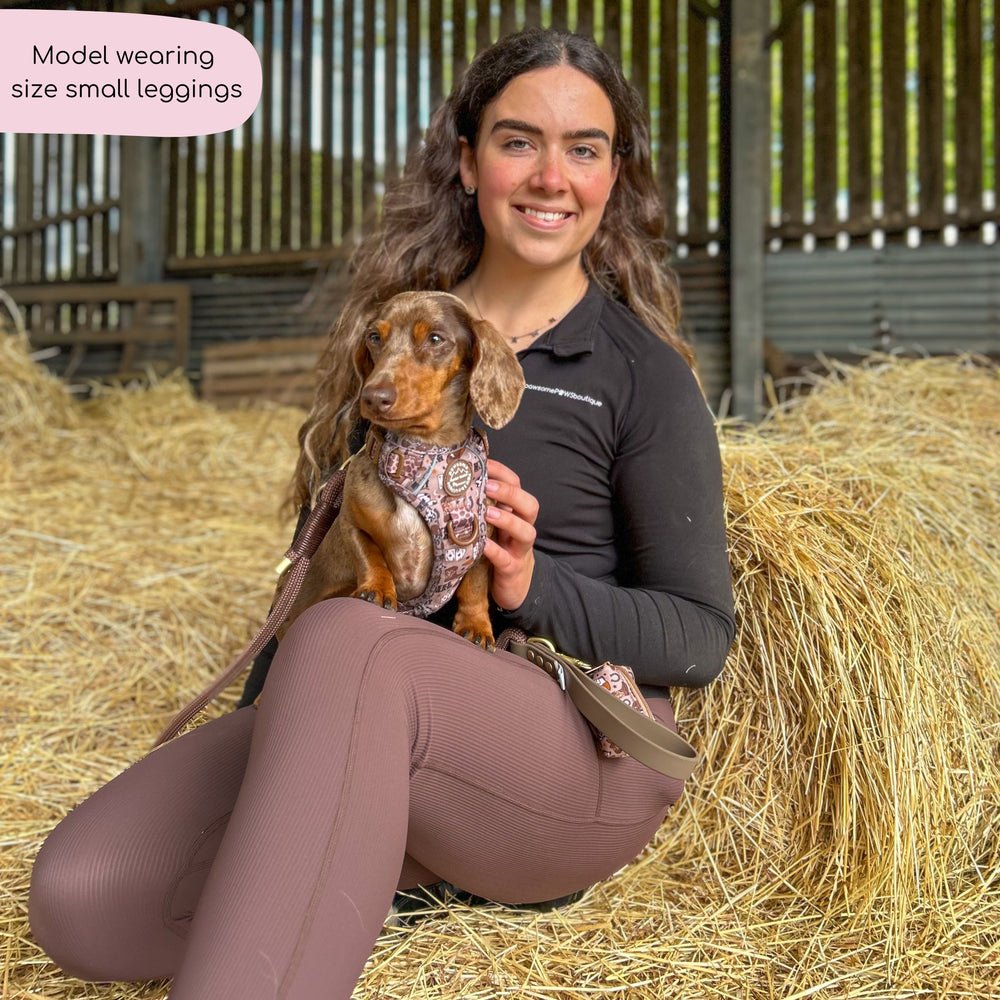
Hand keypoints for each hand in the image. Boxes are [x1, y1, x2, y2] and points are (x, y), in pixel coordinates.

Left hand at [483, 459, 537, 610]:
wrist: (514, 586)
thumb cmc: (498, 549)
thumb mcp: (492, 526)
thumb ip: (482, 507)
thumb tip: (454, 483)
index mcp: (515, 513)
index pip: (517, 485)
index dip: (503, 472)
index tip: (483, 463)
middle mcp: (522, 528)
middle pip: (529, 505)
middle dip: (510, 493)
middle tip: (488, 486)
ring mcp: (519, 550)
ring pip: (526, 531)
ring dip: (507, 520)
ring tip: (487, 513)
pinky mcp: (512, 570)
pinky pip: (507, 560)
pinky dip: (495, 551)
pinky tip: (482, 545)